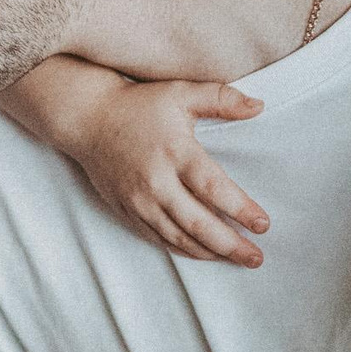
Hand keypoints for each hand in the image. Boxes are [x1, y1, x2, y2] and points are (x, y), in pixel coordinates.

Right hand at [72, 81, 269, 265]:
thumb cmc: (137, 104)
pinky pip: (157, 238)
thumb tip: (258, 106)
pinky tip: (203, 253)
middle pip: (197, 223)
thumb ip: (222, 98)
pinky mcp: (126, 210)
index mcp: (175, 152)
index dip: (240, 209)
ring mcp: (138, 200)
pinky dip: (183, 249)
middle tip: (255, 257)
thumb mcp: (181, 92)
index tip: (263, 224)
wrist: (87, 118)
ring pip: (178, 237)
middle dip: (230, 244)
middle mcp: (156, 181)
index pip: (214, 188)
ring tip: (236, 259)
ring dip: (209, 253)